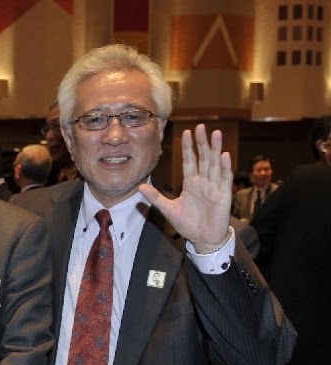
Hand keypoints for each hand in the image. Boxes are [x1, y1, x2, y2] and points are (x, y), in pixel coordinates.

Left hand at [140, 124, 232, 252]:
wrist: (202, 238)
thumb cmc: (188, 224)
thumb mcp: (168, 209)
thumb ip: (156, 198)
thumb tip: (141, 187)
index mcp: (191, 183)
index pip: (189, 161)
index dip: (188, 147)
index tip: (186, 132)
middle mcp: (203, 181)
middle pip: (203, 158)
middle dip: (202, 142)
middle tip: (200, 126)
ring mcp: (214, 187)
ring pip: (215, 164)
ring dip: (216, 149)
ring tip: (216, 133)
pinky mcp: (224, 195)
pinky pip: (224, 179)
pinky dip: (224, 167)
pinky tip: (224, 155)